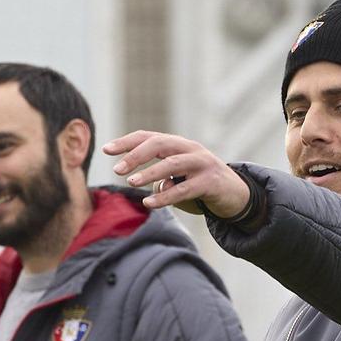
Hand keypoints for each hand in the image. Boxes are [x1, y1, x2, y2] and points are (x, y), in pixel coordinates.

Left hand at [103, 131, 250, 220]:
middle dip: (136, 155)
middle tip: (116, 169)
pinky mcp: (210, 182)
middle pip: (159, 144)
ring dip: (150, 173)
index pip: (148, 137)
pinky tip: (149, 202)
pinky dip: (166, 196)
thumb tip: (149, 184)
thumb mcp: (178, 178)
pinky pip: (185, 188)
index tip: (106, 150)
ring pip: (172, 164)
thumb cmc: (200, 186)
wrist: (235, 195)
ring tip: (131, 182)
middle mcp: (189, 149)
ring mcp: (202, 163)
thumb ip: (160, 178)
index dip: (127, 142)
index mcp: (178, 145)